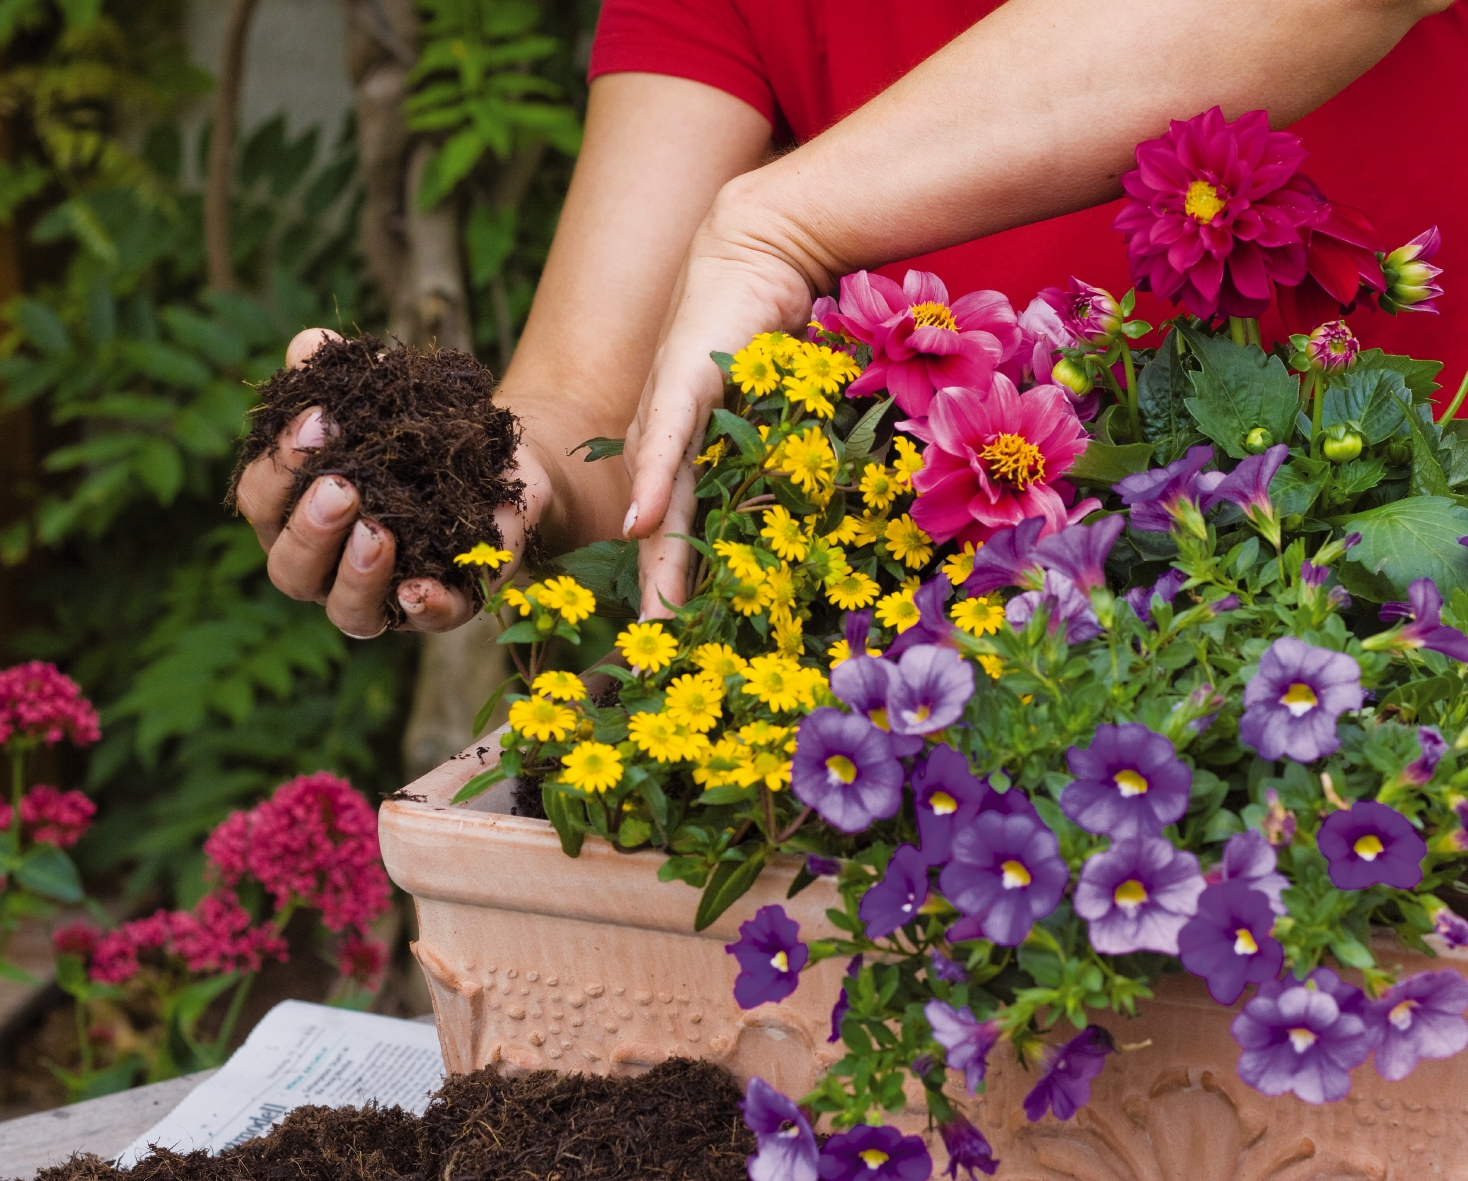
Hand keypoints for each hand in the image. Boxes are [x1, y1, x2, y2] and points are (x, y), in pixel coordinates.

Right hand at [233, 328, 545, 634]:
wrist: (510, 458)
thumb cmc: (426, 431)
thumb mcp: (389, 396)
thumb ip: (343, 375)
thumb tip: (310, 343)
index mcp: (298, 515)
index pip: (264, 502)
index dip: (279, 466)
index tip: (318, 419)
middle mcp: (330, 567)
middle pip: (290, 569)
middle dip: (310, 528)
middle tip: (341, 487)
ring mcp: (386, 597)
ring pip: (346, 610)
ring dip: (354, 572)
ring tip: (376, 532)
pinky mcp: (447, 606)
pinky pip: (429, 621)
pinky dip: (422, 608)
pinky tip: (420, 587)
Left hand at [622, 182, 828, 617]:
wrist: (766, 247)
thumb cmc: (782, 328)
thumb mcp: (787, 409)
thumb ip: (791, 456)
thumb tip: (826, 513)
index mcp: (690, 456)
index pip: (681, 534)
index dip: (677, 591)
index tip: (679, 648)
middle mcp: (669, 443)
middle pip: (662, 536)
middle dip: (662, 600)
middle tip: (658, 661)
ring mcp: (669, 415)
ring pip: (660, 505)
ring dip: (658, 564)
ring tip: (657, 622)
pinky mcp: (680, 381)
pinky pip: (667, 443)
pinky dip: (652, 484)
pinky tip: (642, 525)